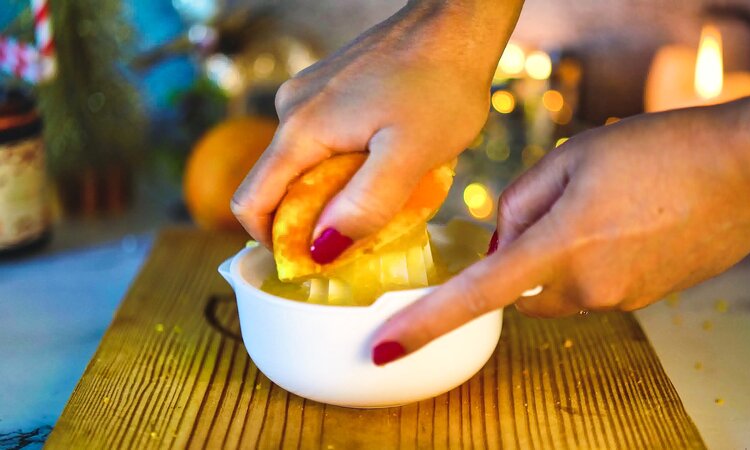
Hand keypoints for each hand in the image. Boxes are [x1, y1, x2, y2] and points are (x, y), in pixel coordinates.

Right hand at [232, 1, 521, 261]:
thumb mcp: (410, 156)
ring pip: (304, 165)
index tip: (313, 262)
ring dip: (335, 191)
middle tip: (367, 229)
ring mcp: (310, 96)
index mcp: (300, 130)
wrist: (457, 22)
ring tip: (388, 189)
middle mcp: (292, 110)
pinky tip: (388, 158)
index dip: (272, 243)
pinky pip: (324, 141)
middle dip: (314, 219)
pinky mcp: (331, 89)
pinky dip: (346, 164)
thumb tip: (320, 249)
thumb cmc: (440, 85)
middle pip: (279, 187)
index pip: (251, 202)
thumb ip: (365, 205)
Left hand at [372, 94, 749, 364]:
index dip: (426, 322)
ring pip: (554, 288)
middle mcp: (589, 287)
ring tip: (602, 206)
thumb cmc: (662, 150)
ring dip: (555, 255)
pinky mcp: (642, 301)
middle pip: (518, 287)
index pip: (478, 294)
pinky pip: (590, 288)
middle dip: (519, 254)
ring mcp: (619, 300)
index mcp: (562, 246)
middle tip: (559, 202)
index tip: (386, 348)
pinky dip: (587, 261)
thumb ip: (519, 202)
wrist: (749, 171)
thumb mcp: (573, 156)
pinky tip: (622, 222)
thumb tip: (500, 243)